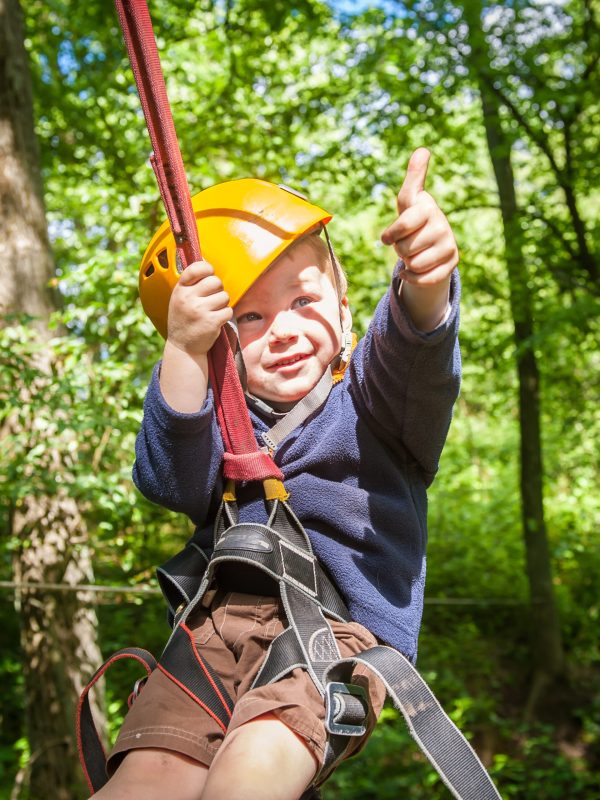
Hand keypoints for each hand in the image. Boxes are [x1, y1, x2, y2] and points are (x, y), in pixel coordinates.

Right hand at [166, 260, 232, 356]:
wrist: (183, 348)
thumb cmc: (184, 320)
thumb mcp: (180, 299)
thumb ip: (191, 284)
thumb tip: (207, 263)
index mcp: (180, 290)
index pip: (196, 268)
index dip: (207, 269)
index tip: (209, 274)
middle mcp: (188, 298)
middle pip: (215, 281)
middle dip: (218, 289)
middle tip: (213, 299)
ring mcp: (199, 310)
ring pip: (224, 296)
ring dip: (223, 304)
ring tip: (213, 311)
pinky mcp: (211, 322)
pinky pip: (228, 310)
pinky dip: (225, 315)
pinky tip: (216, 321)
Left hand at [381, 148, 457, 329]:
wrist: (433, 242)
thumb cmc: (414, 218)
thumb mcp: (409, 199)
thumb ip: (413, 177)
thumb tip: (423, 149)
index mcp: (428, 208)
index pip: (405, 222)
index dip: (392, 233)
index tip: (386, 238)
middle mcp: (442, 225)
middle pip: (405, 248)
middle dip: (400, 249)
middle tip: (406, 242)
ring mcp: (449, 245)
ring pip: (414, 264)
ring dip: (408, 263)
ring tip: (415, 252)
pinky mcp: (452, 263)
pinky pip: (425, 278)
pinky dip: (413, 278)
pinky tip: (413, 270)